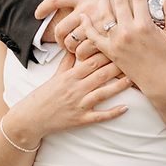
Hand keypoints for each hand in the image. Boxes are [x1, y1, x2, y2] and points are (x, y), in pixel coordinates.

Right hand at [8, 51, 131, 138]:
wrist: (30, 118)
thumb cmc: (44, 95)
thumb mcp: (55, 75)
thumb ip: (68, 61)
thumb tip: (75, 45)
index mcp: (70, 76)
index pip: (91, 61)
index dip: (106, 53)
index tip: (120, 45)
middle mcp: (75, 89)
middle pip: (99, 74)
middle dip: (117, 66)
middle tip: (134, 58)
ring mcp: (78, 105)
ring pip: (102, 93)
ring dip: (118, 86)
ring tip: (133, 79)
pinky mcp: (80, 120)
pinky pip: (99, 116)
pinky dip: (113, 112)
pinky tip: (126, 108)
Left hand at [35, 0, 115, 55]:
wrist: (158, 14)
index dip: (44, 6)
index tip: (37, 13)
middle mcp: (90, 12)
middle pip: (61, 28)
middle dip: (58, 37)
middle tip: (63, 40)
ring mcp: (98, 30)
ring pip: (71, 43)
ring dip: (71, 48)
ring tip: (76, 50)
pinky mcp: (107, 46)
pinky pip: (84, 53)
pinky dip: (83, 56)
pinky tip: (87, 55)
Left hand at [79, 0, 165, 52]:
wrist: (160, 82)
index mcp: (145, 25)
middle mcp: (128, 31)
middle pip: (121, 2)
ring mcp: (117, 41)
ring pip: (105, 15)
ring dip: (102, 0)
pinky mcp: (110, 51)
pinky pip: (94, 37)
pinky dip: (87, 26)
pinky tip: (83, 16)